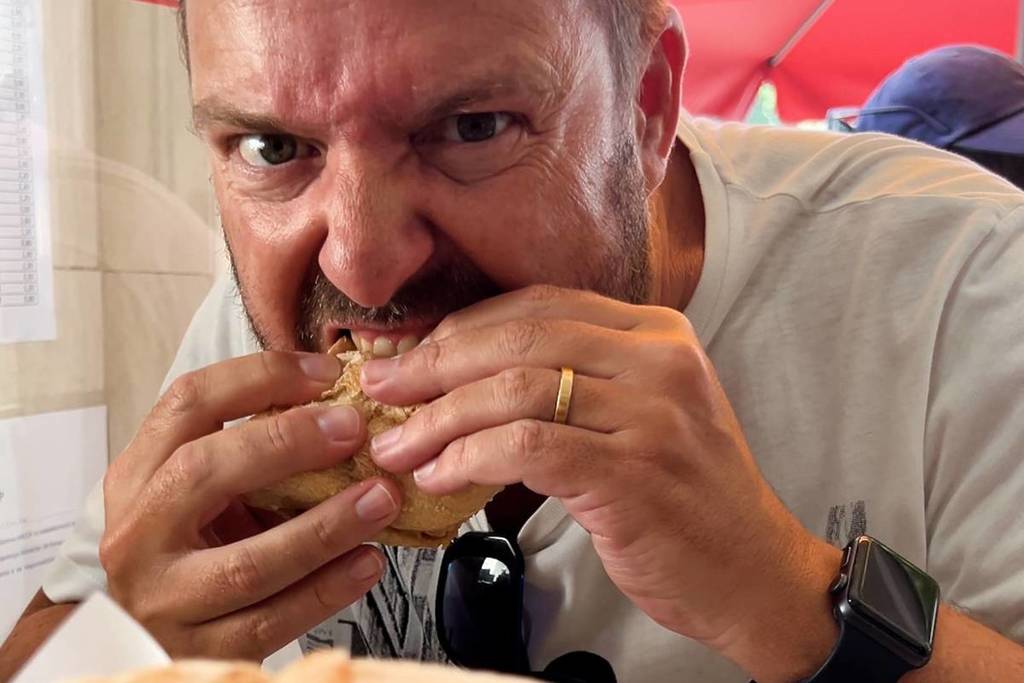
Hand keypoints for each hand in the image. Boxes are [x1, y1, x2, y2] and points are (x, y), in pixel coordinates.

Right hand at [100, 352, 402, 659]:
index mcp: (137, 476)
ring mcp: (165, 599)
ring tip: (381, 499)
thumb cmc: (187, 547)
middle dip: (287, 443)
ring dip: (326, 526)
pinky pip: (273, 620)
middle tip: (354, 429)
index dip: (259, 377)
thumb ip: (247, 450)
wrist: (142, 639)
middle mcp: (139, 534)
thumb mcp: (196, 491)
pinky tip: (367, 561)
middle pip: (204, 472)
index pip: (188, 403)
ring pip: (248, 563)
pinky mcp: (201, 652)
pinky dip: (327, 589)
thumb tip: (338, 402)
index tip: (325, 374)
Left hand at [362, 285, 839, 680]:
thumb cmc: (685, 495)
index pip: (538, 305)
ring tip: (397, 445)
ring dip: (439, 418)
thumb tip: (466, 374)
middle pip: (518, 337)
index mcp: (657, 333)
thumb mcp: (642, 413)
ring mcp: (651, 414)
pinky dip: (469, 457)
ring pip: (514, 389)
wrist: (754, 571)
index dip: (462, 326)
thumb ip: (574, 379)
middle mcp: (659, 360)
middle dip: (434, 363)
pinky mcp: (634, 472)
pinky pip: (527, 447)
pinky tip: (441, 475)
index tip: (411, 353)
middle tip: (382, 389)